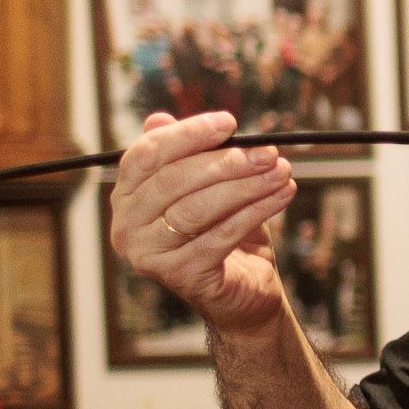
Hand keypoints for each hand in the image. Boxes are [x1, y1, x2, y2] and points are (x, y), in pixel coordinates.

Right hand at [107, 111, 297, 335]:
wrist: (244, 290)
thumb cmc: (225, 231)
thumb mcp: (208, 187)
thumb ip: (187, 155)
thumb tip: (160, 118)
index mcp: (127, 196)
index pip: (147, 155)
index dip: (188, 134)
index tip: (230, 122)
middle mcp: (127, 226)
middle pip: (174, 180)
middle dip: (226, 161)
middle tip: (268, 151)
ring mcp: (149, 254)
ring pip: (197, 208)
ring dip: (246, 185)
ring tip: (281, 170)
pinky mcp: (179, 275)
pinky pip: (220, 235)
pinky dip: (255, 211)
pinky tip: (281, 195)